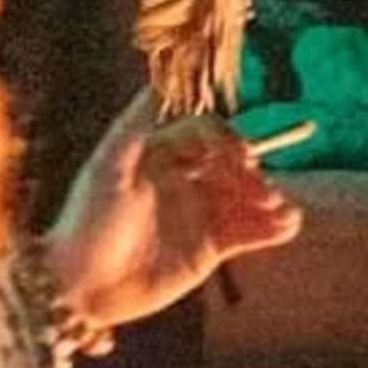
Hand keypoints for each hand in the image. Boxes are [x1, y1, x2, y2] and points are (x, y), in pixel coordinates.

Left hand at [45, 98, 305, 333]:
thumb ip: (135, 124)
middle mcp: (185, 179)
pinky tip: (286, 227)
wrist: (81, 286)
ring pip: (247, 198)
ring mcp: (200, 213)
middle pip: (233, 164)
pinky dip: (271, 228)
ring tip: (282, 211)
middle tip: (264, 193)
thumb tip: (158, 81)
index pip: (207, 134)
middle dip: (252, 175)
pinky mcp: (210, 249)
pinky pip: (250, 233)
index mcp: (162, 153)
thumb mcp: (108, 168)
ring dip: (270, 199)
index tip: (242, 158)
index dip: (228, 141)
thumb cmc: (88, 221)